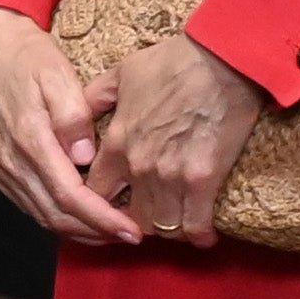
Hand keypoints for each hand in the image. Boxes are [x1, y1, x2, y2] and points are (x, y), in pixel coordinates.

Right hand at [0, 13, 148, 248]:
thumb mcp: (59, 76)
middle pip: (54, 215)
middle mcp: (8, 161)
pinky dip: (56, 215)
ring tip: (109, 230)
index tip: (130, 230)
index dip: (101, 218)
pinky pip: (27, 203)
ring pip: (40, 215)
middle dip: (93, 231)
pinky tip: (79, 213)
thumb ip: (73, 118)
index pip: (69, 196)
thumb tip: (86, 158)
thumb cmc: (29, 59)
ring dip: (76, 228)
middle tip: (128, 235)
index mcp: (28, 138)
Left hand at [93, 32, 272, 245]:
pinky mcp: (203, 180)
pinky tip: (202, 238)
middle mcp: (138, 166)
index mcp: (115, 144)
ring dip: (165, 230)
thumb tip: (76, 117)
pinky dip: (198, 235)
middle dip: (131, 224)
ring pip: (159, 226)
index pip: (92, 194)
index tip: (110, 207)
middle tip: (143, 223)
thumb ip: (94, 100)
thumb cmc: (173, 62)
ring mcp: (170, 176)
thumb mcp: (120, 74)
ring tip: (172, 227)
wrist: (222, 60)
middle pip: (125, 217)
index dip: (98, 205)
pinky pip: (195, 224)